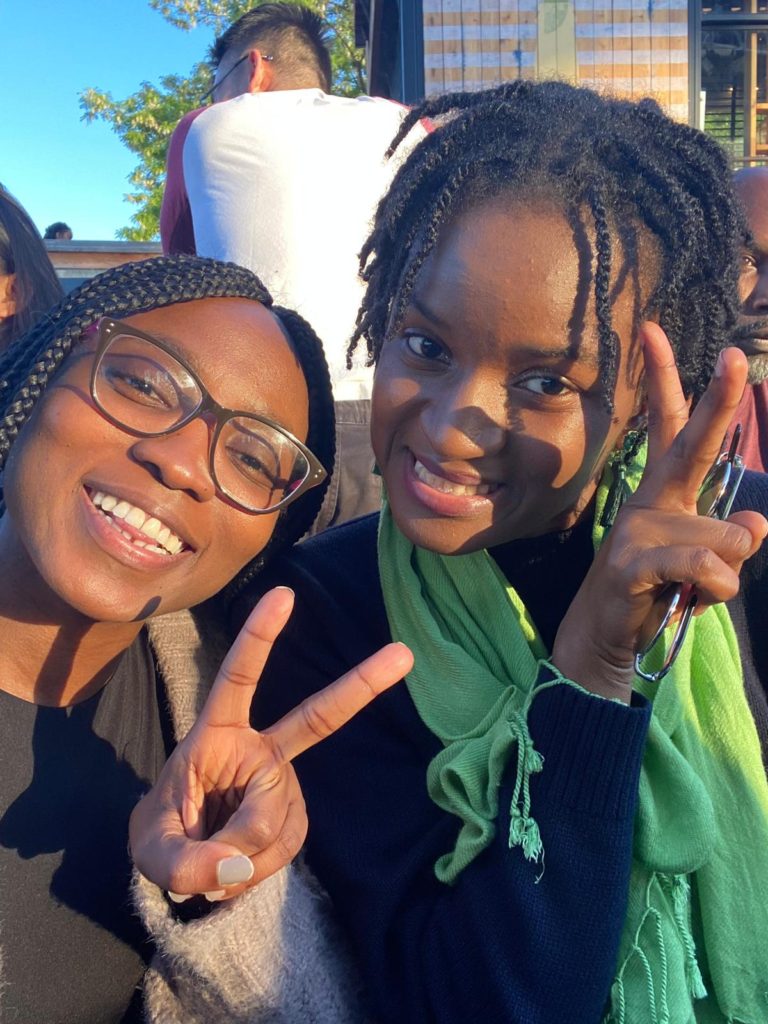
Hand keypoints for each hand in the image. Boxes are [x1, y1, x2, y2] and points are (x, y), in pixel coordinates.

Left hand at [130, 586, 412, 899]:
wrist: (184, 861)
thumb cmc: (161, 834)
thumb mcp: (151, 850)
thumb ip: (184, 862)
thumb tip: (235, 869)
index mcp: (218, 733)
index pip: (238, 678)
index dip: (259, 637)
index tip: (284, 594)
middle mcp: (260, 750)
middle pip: (316, 718)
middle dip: (361, 684)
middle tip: (403, 654)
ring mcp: (283, 782)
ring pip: (278, 821)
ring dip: (244, 855)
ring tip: (214, 863)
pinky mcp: (295, 815)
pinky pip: (285, 846)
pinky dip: (258, 868)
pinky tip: (238, 869)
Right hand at [552, 323, 766, 699]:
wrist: (607, 638)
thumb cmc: (656, 592)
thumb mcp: (703, 565)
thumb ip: (730, 540)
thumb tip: (756, 523)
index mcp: (664, 493)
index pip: (668, 427)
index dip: (666, 379)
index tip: (653, 330)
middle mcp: (651, 501)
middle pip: (690, 446)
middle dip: (717, 401)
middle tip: (736, 357)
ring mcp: (638, 530)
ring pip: (726, 537)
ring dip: (727, 573)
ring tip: (693, 591)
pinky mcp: (633, 563)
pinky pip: (707, 565)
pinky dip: (717, 587)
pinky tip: (693, 599)